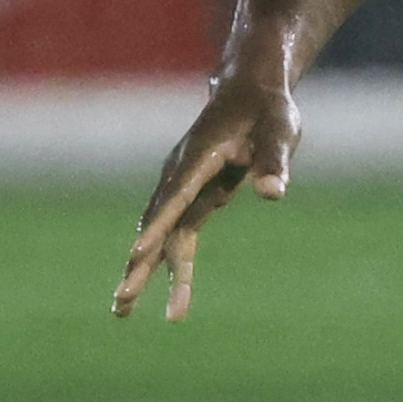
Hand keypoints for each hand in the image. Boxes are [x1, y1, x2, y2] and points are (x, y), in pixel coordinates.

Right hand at [112, 75, 297, 320]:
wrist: (249, 91)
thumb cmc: (267, 110)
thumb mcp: (280, 130)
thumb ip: (275, 161)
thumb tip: (274, 193)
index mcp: (199, 158)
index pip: (176, 196)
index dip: (158, 226)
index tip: (137, 252)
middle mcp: (181, 174)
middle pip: (157, 224)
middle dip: (140, 264)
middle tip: (122, 302)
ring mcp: (182, 186)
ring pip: (160, 234)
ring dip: (143, 271)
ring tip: (122, 310)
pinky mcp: (191, 195)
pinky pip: (175, 234)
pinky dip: (164, 261)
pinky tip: (155, 290)